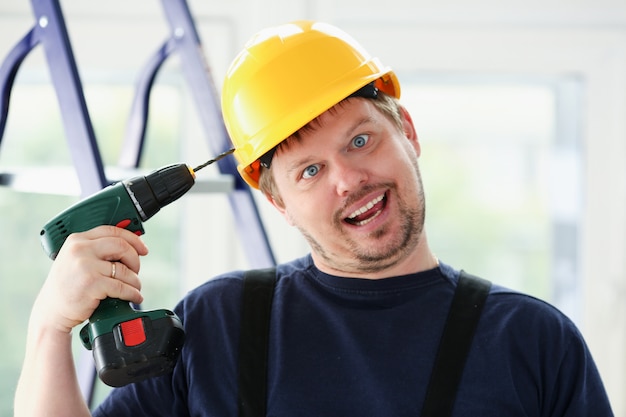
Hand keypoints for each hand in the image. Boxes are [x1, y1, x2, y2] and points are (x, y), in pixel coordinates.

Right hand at [32, 225, 148, 333]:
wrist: (51, 310)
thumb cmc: (68, 286)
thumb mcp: (76, 259)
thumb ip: (97, 249)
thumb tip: (132, 244)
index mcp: (77, 240)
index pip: (112, 231)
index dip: (132, 239)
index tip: (143, 248)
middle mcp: (80, 250)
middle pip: (121, 246)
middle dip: (135, 259)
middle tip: (136, 270)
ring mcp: (85, 266)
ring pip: (124, 269)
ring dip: (135, 280)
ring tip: (134, 287)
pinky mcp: (91, 284)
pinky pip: (122, 287)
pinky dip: (132, 293)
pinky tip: (134, 296)